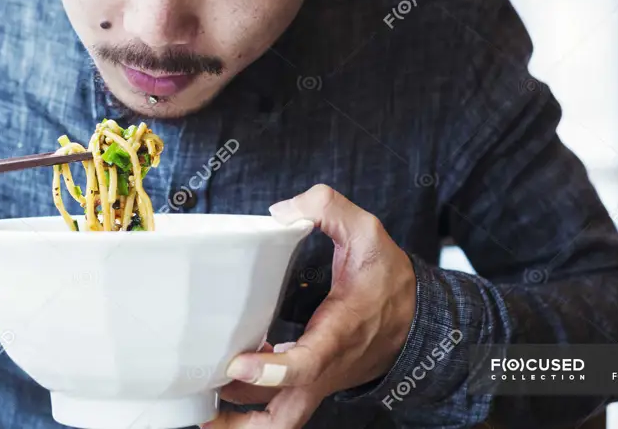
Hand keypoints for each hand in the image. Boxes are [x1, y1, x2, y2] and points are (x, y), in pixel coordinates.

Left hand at [205, 184, 416, 427]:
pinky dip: (250, 404)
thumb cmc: (390, 280)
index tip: (237, 363)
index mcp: (339, 335)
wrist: (418, 317)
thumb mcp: (367, 232)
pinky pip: (280, 406)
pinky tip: (224, 383)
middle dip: (241, 424)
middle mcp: (326, 368)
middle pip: (283, 420)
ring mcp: (318, 381)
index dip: (270, 371)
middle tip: (202, 413)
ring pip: (278, 420)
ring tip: (199, 405)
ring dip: (238, 419)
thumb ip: (328, 209)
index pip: (306, 366)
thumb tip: (281, 212)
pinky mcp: (313, 382)